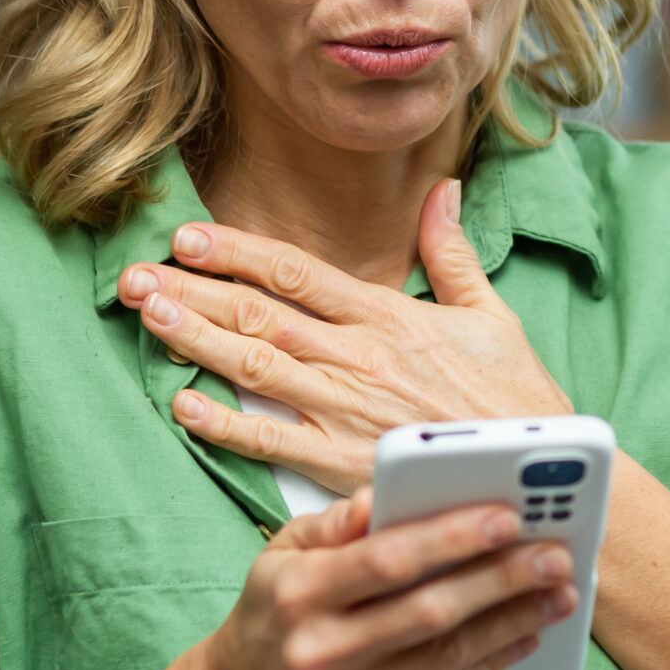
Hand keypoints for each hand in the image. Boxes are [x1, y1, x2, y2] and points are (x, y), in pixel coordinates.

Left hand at [116, 177, 569, 490]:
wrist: (534, 478)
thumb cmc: (518, 401)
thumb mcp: (492, 314)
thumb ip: (452, 253)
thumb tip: (443, 190)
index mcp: (391, 317)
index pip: (298, 273)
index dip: (237, 252)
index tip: (187, 235)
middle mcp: (361, 359)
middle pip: (260, 314)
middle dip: (193, 290)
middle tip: (135, 273)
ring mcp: (348, 412)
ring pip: (255, 367)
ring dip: (194, 339)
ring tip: (146, 314)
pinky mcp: (343, 466)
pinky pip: (270, 441)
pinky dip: (223, 423)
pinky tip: (181, 404)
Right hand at [182, 486, 578, 669]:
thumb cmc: (276, 610)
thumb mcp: (284, 552)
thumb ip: (339, 522)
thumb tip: (385, 492)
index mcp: (298, 592)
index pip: (386, 560)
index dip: (451, 538)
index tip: (509, 516)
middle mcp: (318, 650)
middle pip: (429, 611)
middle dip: (503, 579)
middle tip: (556, 555)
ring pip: (446, 658)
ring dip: (512, 622)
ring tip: (558, 594)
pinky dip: (492, 665)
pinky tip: (525, 636)